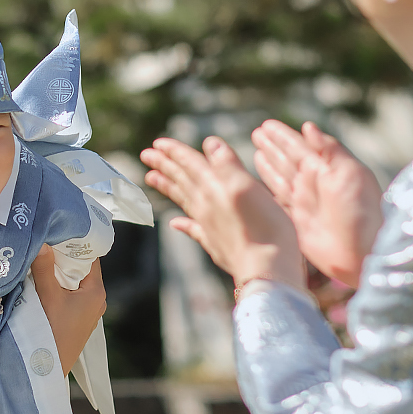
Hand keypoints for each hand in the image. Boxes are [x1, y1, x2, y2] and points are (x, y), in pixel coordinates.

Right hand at [32, 245, 104, 375]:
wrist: (45, 370)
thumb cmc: (51, 333)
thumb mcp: (47, 297)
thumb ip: (45, 268)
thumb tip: (42, 240)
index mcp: (97, 292)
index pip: (91, 256)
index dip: (74, 242)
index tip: (56, 229)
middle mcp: (96, 300)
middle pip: (80, 268)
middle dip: (62, 256)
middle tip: (43, 241)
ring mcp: (86, 311)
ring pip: (72, 281)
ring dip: (57, 271)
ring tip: (39, 257)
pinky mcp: (76, 320)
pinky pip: (68, 294)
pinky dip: (56, 285)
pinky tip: (40, 280)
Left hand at [139, 136, 304, 289]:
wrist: (266, 270)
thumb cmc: (263, 229)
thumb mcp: (247, 188)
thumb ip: (227, 165)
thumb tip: (210, 143)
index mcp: (215, 188)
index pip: (190, 164)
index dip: (175, 152)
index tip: (157, 143)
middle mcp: (207, 206)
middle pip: (182, 180)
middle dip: (165, 165)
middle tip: (146, 155)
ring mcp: (209, 226)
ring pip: (183, 201)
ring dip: (168, 187)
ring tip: (151, 178)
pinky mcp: (217, 245)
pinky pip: (193, 229)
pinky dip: (183, 223)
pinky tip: (175, 222)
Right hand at [252, 120, 382, 287]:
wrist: (364, 251)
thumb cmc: (362, 211)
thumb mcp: (350, 173)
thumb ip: (329, 150)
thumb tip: (308, 127)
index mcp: (324, 169)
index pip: (298, 146)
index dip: (281, 136)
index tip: (266, 125)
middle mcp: (312, 184)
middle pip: (287, 160)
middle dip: (272, 147)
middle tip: (256, 133)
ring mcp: (304, 203)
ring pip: (280, 179)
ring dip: (268, 165)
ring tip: (255, 152)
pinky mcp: (296, 223)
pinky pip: (277, 202)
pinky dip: (268, 193)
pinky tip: (258, 186)